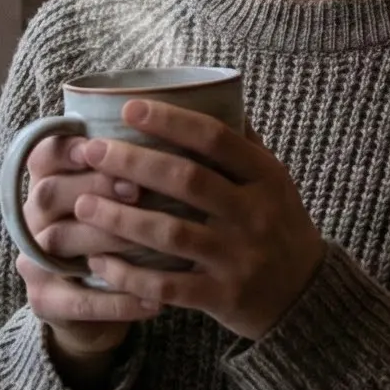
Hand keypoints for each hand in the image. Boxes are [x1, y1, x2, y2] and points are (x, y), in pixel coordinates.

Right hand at [16, 133, 153, 385]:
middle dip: (93, 186)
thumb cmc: (127, 234)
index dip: (68, 146)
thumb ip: (145, 164)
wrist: (104, 303)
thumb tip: (201, 123)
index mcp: (49, 182)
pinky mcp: (46, 301)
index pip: (44, 154)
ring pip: (58, 243)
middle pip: (47, 193)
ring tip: (153, 241)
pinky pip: (79, 301)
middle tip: (136, 189)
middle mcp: (33, 218)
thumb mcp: (128, 196)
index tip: (102, 142)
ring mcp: (35, 262)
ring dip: (107, 238)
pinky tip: (157, 301)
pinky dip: (119, 301)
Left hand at [68, 99, 328, 341]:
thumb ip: (242, 145)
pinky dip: (129, 275)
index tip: (128, 108)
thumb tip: (208, 93)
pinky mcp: (223, 297)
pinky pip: (167, 286)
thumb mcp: (274, 182)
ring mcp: (239, 258)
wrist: (306, 295)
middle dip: (132, 162)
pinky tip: (98, 263)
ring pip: (171, 234)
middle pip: (186, 180)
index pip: (216, 139)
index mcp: (266, 177)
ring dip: (120, 219)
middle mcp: (254, 214)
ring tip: (83, 205)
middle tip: (90, 151)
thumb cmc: (278, 226)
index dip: (170, 121)